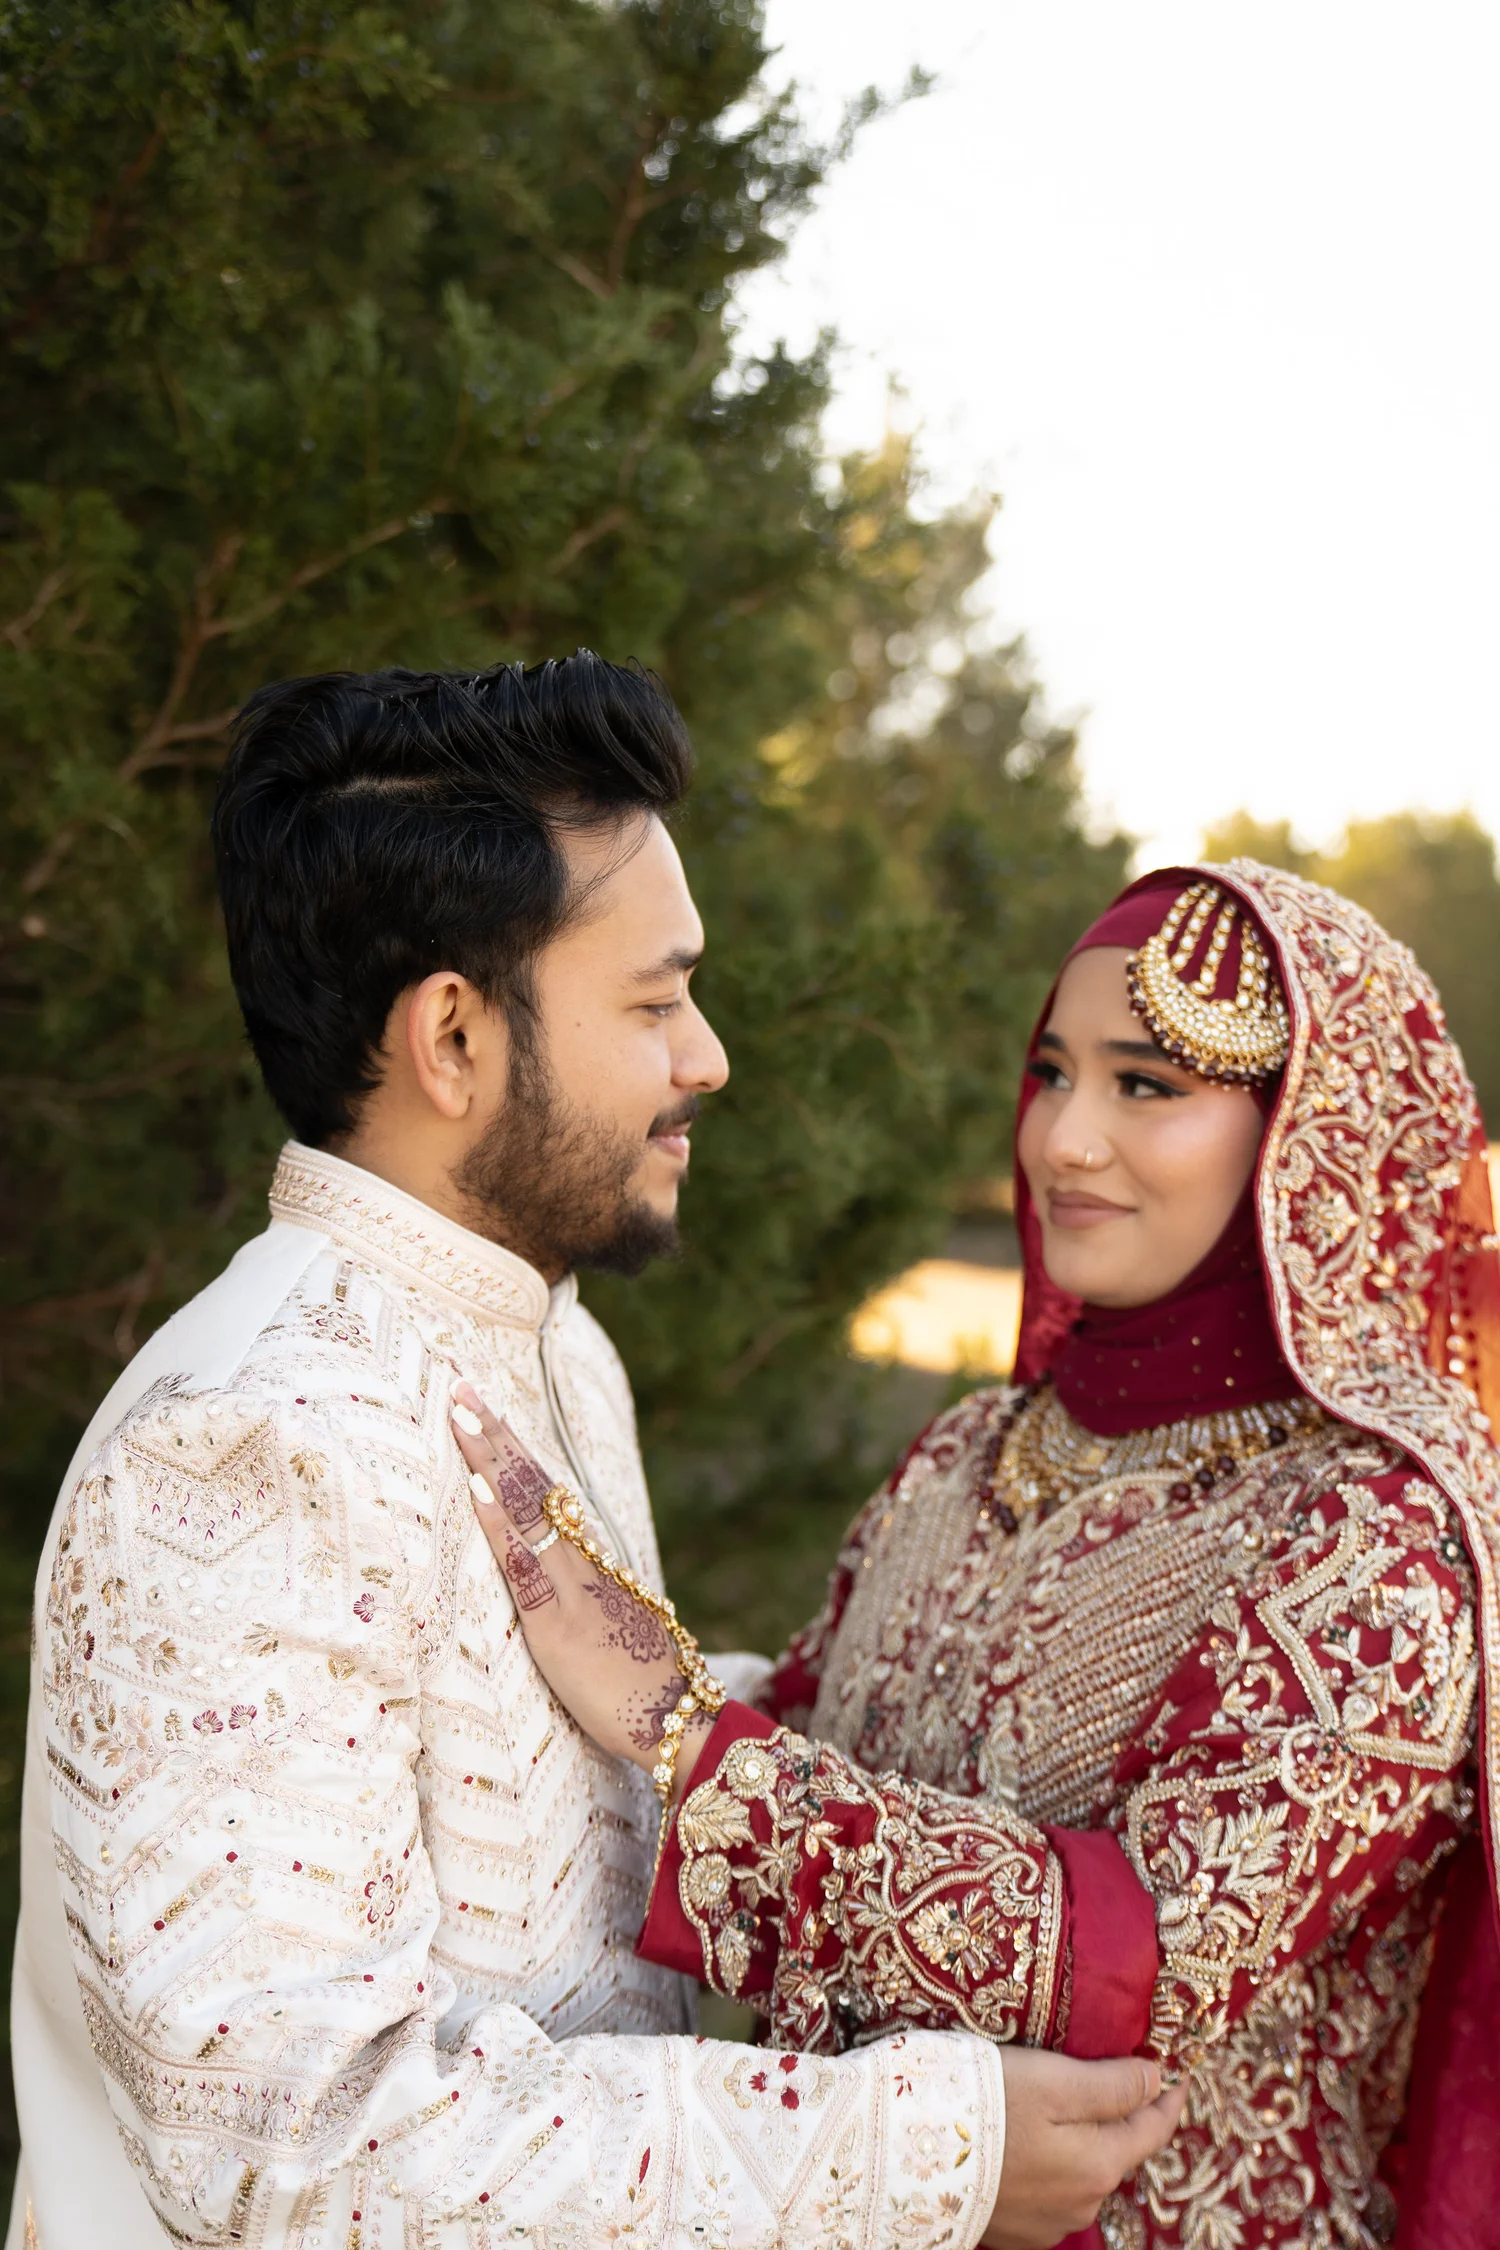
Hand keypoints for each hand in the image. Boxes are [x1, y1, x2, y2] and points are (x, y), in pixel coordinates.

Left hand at [450, 1385, 712, 1780]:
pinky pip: (523, 1563)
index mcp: (589, 1563)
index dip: (513, 1450)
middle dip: (493, 1432)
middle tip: (458, 1382)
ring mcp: (569, 1586)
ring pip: (525, 1508)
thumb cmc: (641, 1687)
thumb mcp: (611, 1628)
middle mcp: (580, 1562)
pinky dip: (498, 1524)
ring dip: (489, 1458)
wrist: (680, 1722)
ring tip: (459, 1412)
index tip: (482, 1409)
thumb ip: (585, 1598)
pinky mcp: (556, 1622)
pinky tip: (476, 1489)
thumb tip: (561, 1582)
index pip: (545, 1493)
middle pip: (532, 1483)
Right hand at [981, 2049, 1185, 2248]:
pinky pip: (1050, 2193)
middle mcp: (1083, 2204)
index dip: (1167, 2097)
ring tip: (1060, 2108)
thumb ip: (1112, 2085)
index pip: (1152, 2128)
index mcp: (1100, 2164)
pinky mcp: (1016, 2232)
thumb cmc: (984, 2106)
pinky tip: (1027, 2143)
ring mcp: (1048, 2224)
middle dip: (1120, 2117)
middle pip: (1116, 2151)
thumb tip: (1156, 2081)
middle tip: (1114, 2077)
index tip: (1176, 2073)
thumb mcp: (1054, 2080)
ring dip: (1082, 2143)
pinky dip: (1051, 2166)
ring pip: (1082, 2174)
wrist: (906, 2157)